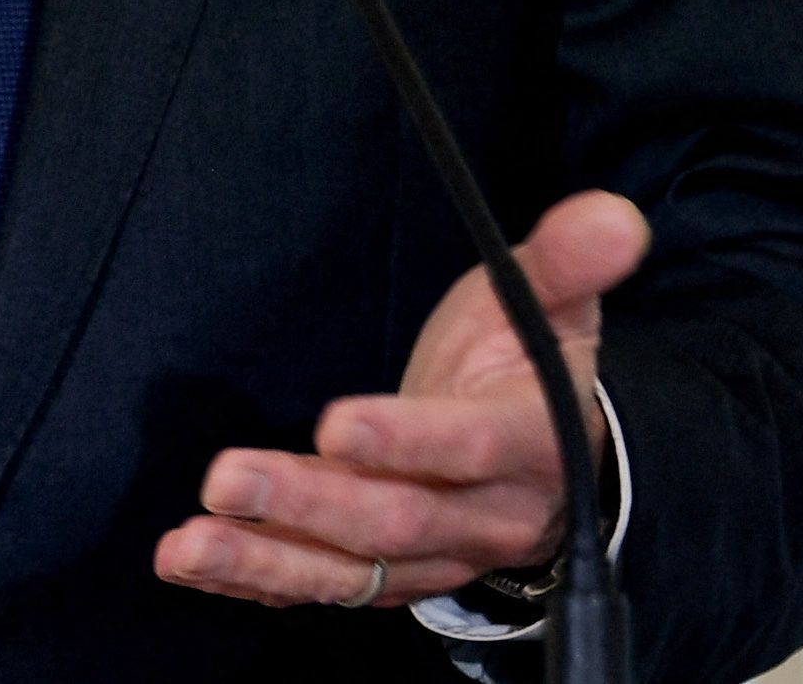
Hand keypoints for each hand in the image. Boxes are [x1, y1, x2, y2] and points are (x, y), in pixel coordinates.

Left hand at [153, 189, 649, 608]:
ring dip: (266, 558)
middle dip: (306, 504)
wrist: (551, 457)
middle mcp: (482, 517)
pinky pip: (322, 587)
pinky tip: (191, 563)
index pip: (468, 448)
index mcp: (529, 443)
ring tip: (190, 544)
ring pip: (351, 571)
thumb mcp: (551, 301)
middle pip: (394, 521)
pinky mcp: (388, 576)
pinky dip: (257, 579)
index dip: (406, 441)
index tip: (335, 424)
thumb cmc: (532, 364)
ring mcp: (432, 557)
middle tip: (225, 477)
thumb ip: (570, 259)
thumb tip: (613, 214)